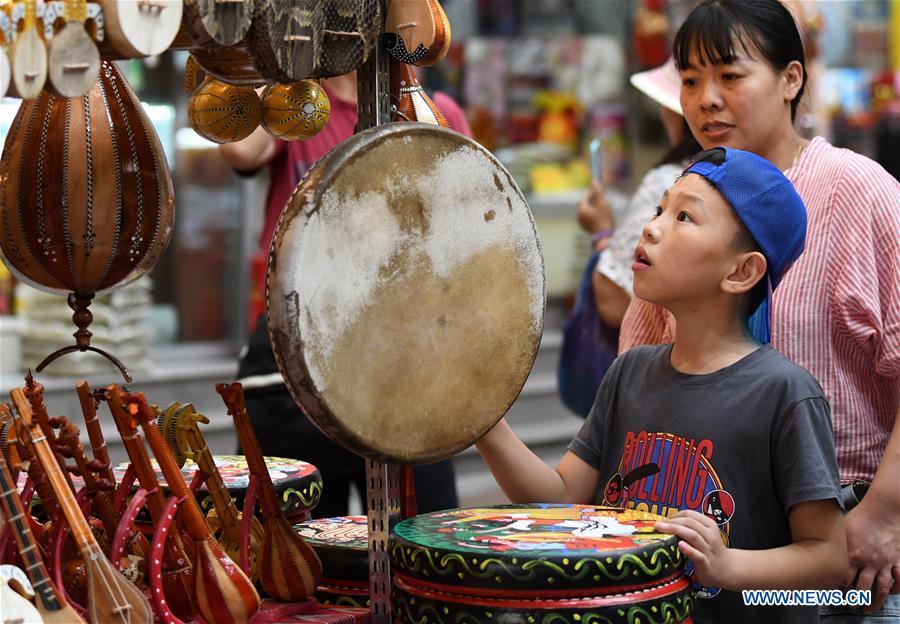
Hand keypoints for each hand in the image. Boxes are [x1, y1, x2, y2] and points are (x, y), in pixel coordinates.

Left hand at [577, 180, 613, 234]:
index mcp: (581, 209)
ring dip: (594, 208)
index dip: (593, 193)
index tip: (599, 190)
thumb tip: (593, 180)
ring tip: (604, 209)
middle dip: (594, 201)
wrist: (605, 237)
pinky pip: (589, 218)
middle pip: (586, 204)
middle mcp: (579, 216)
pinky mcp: (585, 228)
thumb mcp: (602, 203)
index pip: (586, 197)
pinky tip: (602, 217)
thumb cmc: (604, 219)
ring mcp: (581, 223)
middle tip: (602, 199)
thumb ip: (597, 191)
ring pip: (588, 211)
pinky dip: (594, 215)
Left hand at [655, 510, 733, 588]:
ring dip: (675, 530)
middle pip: (689, 523)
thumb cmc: (709, 550)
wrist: (726, 569)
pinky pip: (698, 555)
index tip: (665, 519)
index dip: (675, 515)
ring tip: (661, 529)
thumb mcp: (704, 535)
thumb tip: (666, 522)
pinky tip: (679, 545)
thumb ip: (690, 528)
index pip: (690, 514)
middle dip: (672, 522)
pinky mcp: (706, 564)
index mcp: (709, 526)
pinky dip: (688, 549)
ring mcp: (709, 550)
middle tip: (657, 524)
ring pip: (693, 536)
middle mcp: (710, 536)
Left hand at [843, 493, 899, 610]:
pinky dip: (896, 589)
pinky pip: (899, 579)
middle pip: (863, 588)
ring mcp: (885, 563)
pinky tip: (891, 593)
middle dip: (856, 600)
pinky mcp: (897, 560)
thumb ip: (835, 544)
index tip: (833, 596)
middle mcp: (870, 562)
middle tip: (851, 606)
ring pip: (882, 589)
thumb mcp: (842, 530)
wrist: (884, 510)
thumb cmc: (860, 517)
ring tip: (868, 608)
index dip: (838, 590)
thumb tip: (817, 548)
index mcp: (853, 555)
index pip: (844, 579)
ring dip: (875, 601)